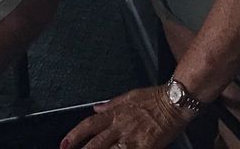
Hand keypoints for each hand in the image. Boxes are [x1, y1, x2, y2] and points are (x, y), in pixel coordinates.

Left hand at [60, 86, 192, 148]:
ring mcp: (132, 139)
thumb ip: (111, 105)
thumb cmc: (155, 98)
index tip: (64, 143)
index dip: (74, 135)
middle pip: (95, 144)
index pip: (89, 125)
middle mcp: (121, 127)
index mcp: (116, 114)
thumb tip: (96, 108)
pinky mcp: (143, 148)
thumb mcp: (129, 96)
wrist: (175, 103)